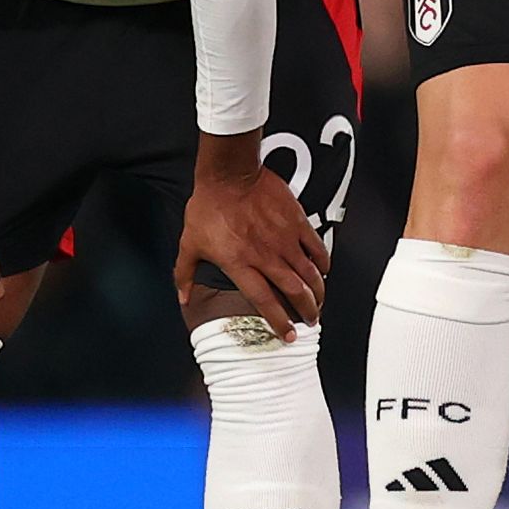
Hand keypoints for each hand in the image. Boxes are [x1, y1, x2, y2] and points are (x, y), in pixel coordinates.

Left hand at [176, 133, 325, 334]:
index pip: (265, 301)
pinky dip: (323, 261)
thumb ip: (184, 274)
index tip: (288, 333)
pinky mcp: (297, 222)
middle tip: (312, 320)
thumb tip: (183, 297)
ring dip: (318, 290)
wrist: (230, 176)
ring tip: (320, 300)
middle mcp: (266, 256)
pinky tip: (324, 269)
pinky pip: (316, 247)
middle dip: (307, 310)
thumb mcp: (190, 244)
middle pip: (294, 291)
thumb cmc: (209, 207)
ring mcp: (284, 240)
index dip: (279, 320)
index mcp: (241, 264)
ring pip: (309, 272)